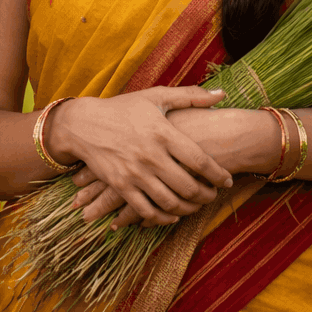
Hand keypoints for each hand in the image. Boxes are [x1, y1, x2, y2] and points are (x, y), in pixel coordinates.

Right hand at [70, 108, 274, 227]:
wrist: (84, 124)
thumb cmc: (124, 108)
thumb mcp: (156, 97)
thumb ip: (190, 96)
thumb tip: (222, 94)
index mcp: (163, 133)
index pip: (200, 161)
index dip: (218, 175)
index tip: (227, 180)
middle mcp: (151, 156)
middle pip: (188, 186)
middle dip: (206, 195)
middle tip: (213, 195)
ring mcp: (135, 174)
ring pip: (170, 202)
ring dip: (188, 208)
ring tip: (196, 205)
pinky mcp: (121, 186)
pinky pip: (147, 211)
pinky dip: (163, 217)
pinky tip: (172, 214)